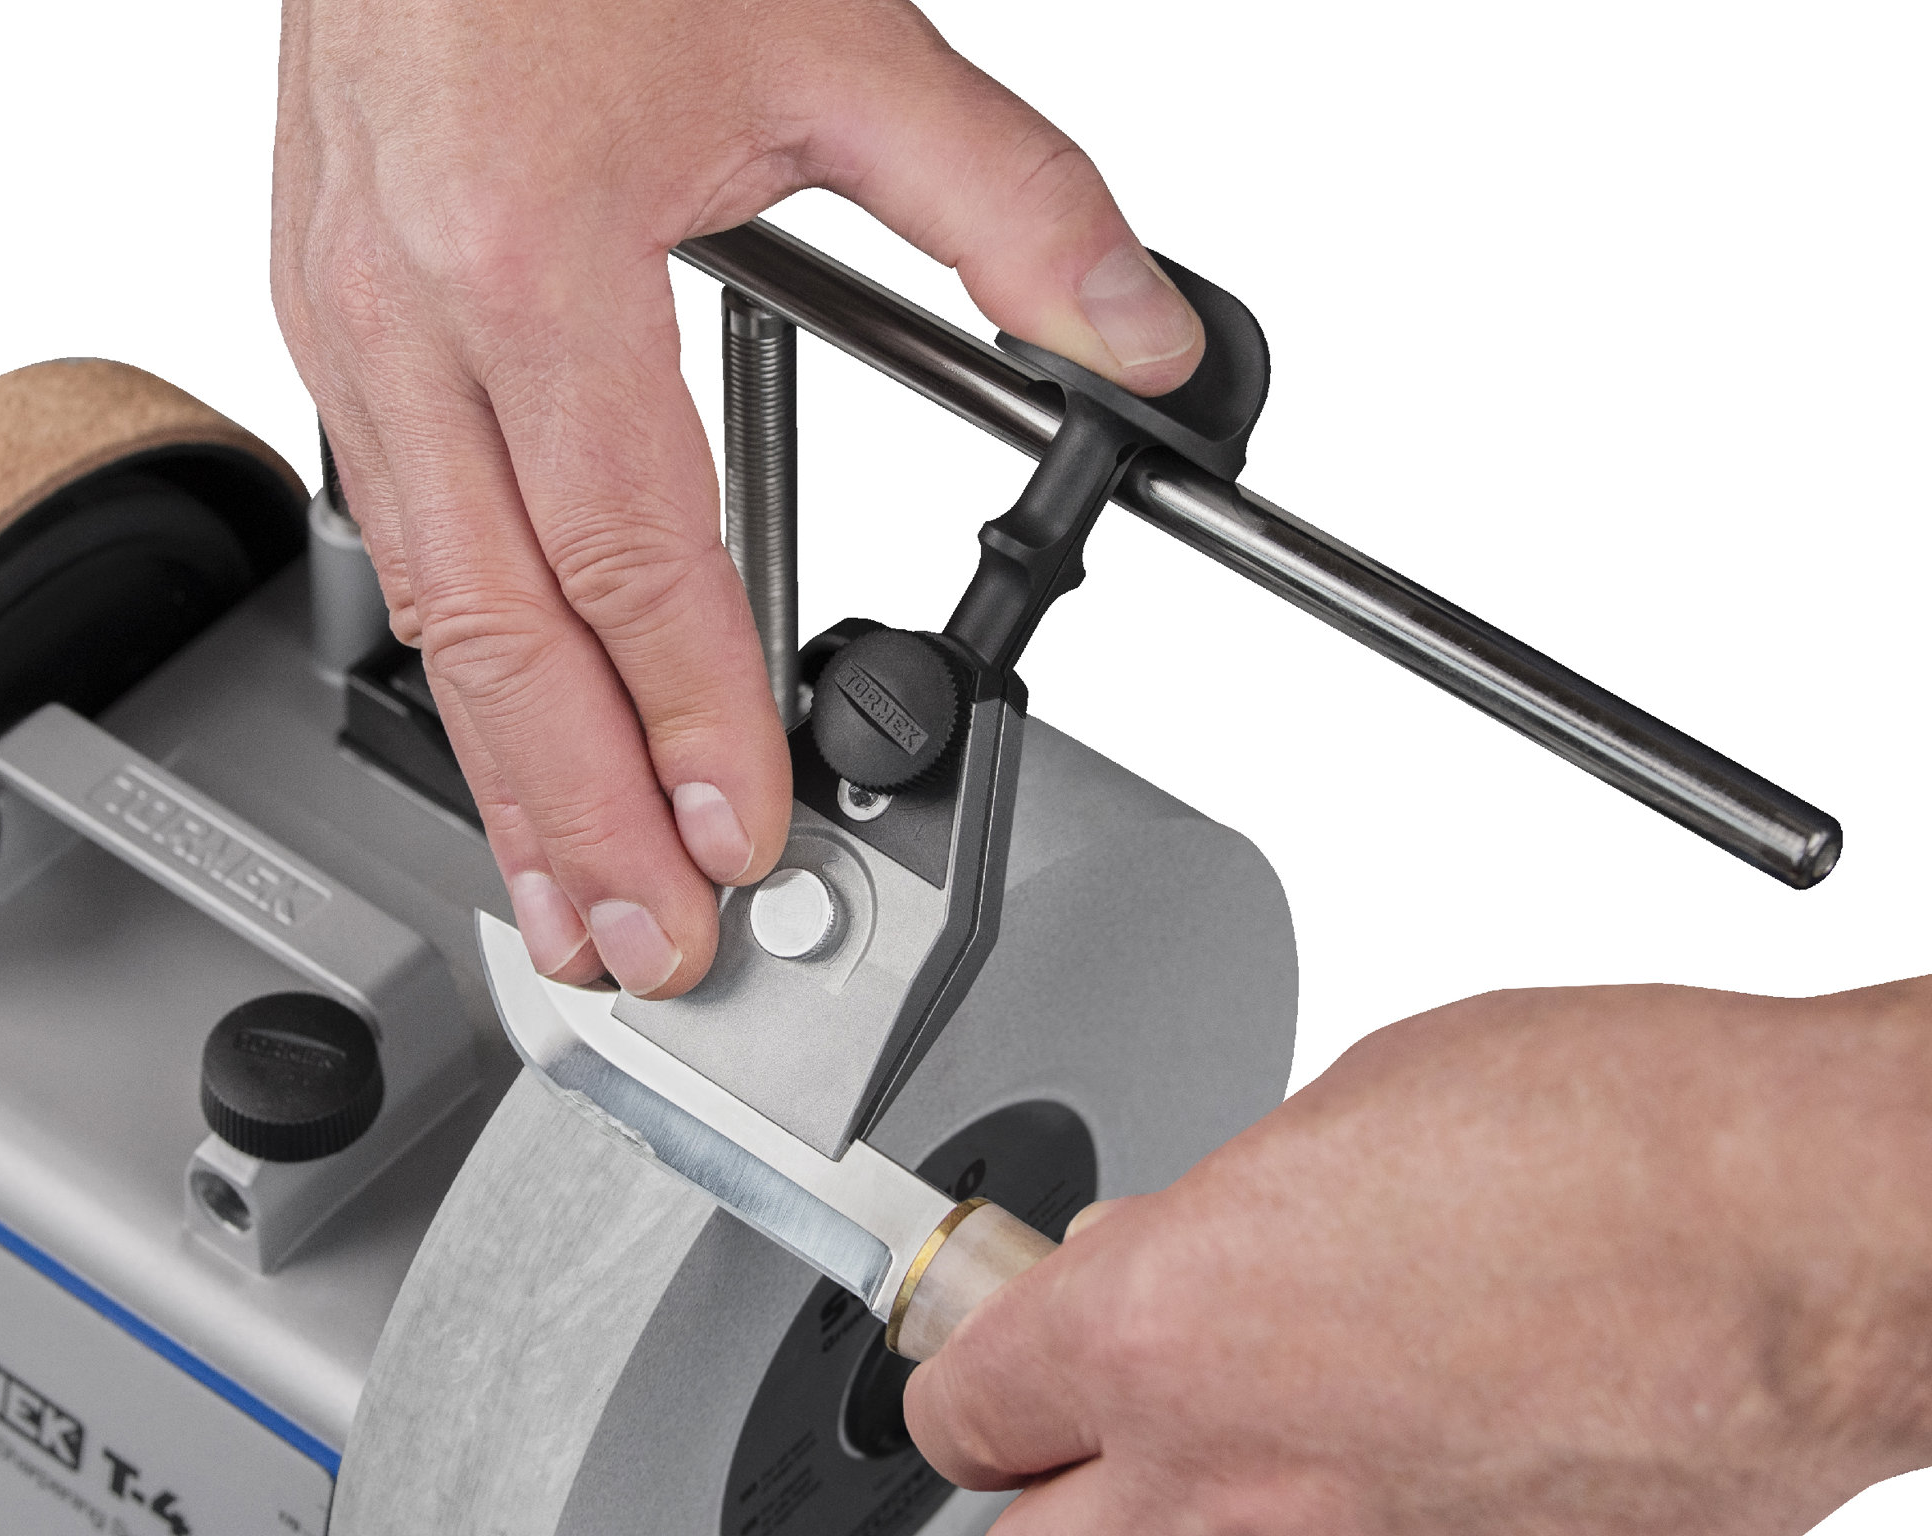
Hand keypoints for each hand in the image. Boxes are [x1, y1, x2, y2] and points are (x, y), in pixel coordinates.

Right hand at [271, 0, 1205, 995]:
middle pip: (504, 629)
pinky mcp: (325, 318)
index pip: (632, 548)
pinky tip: (502, 733)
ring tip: (565, 899)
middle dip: (579, 812)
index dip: (693, 707)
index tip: (743, 831)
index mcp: (533, 252)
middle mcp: (410, 312)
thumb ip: (1008, 197)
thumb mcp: (833, 36)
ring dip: (499, 773)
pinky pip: (388, 536)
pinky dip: (452, 664)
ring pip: (425, 608)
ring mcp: (344, 323)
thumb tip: (1135, 332)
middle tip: (646, 949)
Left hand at [906, 979, 1931, 1533]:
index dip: (974, 1368)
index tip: (1000, 1344)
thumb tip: (1176, 1260)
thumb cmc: (1611, 1137)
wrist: (1817, 1236)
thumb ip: (1218, 1222)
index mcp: (1166, 1333)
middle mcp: (1241, 1490)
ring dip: (1188, 1514)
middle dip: (1039, 1486)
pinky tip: (1406, 1450)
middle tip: (1087, 1421)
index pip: (964, 1409)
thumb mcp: (1342, 1117)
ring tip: (1264, 1429)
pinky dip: (1346, 1524)